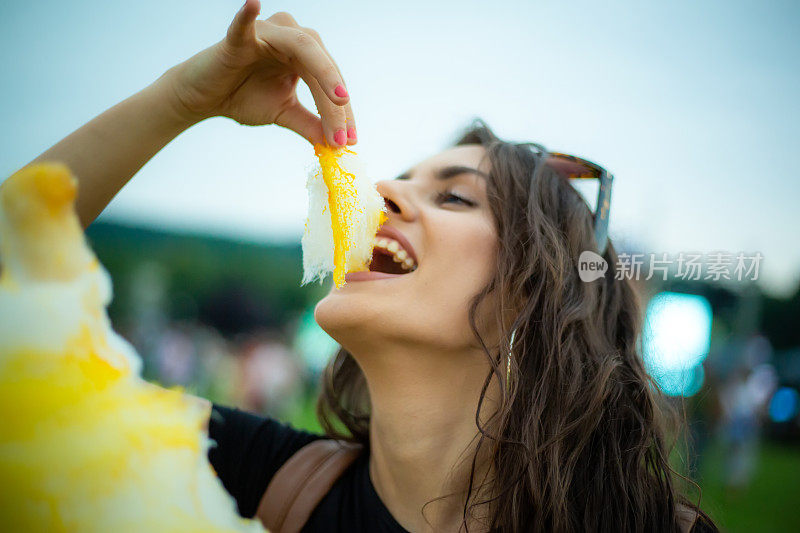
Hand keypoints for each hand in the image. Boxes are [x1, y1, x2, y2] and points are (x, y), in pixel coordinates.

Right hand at [163, 0, 355, 146]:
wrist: (204, 97)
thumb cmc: (243, 97)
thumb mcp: (283, 112)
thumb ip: (309, 124)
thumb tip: (336, 146)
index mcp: (305, 56)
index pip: (331, 82)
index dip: (342, 114)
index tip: (350, 142)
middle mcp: (292, 38)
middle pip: (323, 66)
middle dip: (335, 104)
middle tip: (343, 136)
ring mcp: (267, 33)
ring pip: (303, 48)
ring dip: (324, 73)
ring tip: (339, 98)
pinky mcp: (238, 37)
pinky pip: (245, 25)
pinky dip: (248, 15)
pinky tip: (254, 3)